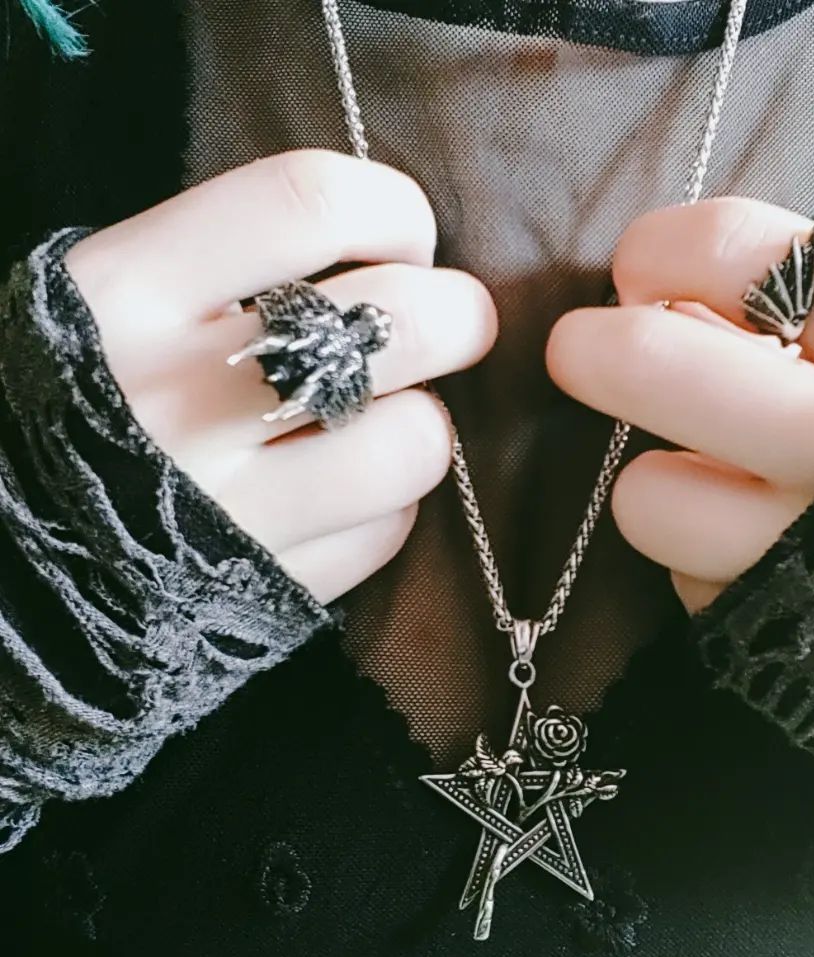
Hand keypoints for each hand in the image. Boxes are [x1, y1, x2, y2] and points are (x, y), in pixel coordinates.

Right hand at [63, 149, 496, 602]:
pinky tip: (342, 495)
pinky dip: (386, 507)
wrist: (18, 564)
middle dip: (459, 314)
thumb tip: (388, 256)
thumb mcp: (118, 305)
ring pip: (414, 442)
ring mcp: (230, 507)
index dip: (393, 210)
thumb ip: (230, 266)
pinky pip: (387, 530)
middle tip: (452, 324)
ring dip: (421, 423)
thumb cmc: (87, 403)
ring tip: (382, 421)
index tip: (404, 241)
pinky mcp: (272, 587)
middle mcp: (180, 399)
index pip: (307, 202)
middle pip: (396, 323)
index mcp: (126, 294)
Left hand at [547, 196, 813, 613]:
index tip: (637, 270)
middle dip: (604, 350)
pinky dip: (697, 556)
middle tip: (574, 349)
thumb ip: (788, 312)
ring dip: (656, 486)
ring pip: (652, 497)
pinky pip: (685, 575)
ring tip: (705, 483)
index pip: (748, 256)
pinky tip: (745, 547)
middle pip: (671, 368)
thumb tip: (657, 296)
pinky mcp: (778, 618)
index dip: (667, 250)